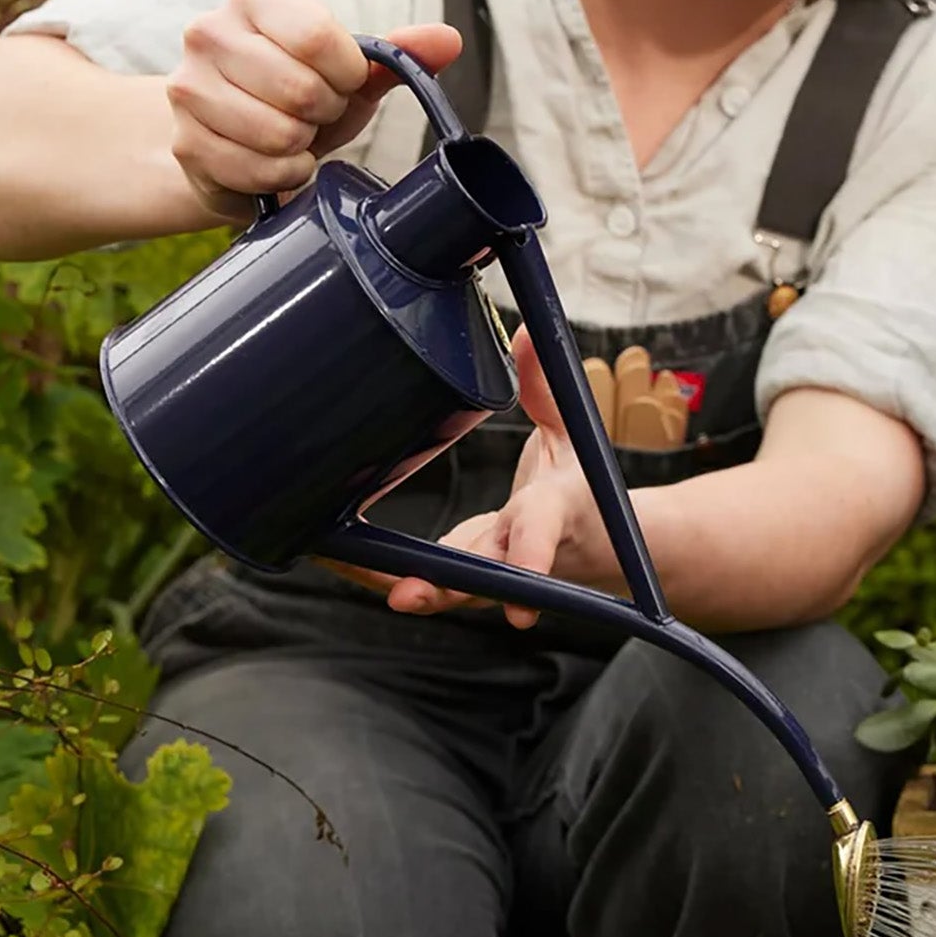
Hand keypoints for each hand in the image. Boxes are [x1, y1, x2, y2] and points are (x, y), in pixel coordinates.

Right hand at [165, 0, 459, 221]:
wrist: (231, 139)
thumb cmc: (295, 97)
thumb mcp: (347, 73)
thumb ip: (396, 54)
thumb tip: (449, 39)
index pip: (316, 36)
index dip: (345, 75)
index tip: (342, 83)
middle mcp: (209, 32)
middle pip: (300, 88)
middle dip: (323, 113)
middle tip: (313, 115)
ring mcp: (189, 88)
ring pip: (279, 133)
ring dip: (303, 147)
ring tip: (293, 136)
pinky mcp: (185, 141)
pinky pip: (259, 170)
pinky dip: (283, 176)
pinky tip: (276, 164)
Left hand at [333, 329, 615, 630]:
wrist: (596, 545)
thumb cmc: (578, 486)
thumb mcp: (573, 432)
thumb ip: (544, 387)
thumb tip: (526, 332)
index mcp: (553, 512)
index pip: (541, 531)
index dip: (531, 557)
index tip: (521, 604)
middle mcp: (520, 552)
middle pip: (483, 574)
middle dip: (445, 585)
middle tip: (405, 593)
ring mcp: (491, 573)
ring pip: (450, 587)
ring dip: (402, 584)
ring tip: (344, 566)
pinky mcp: (467, 577)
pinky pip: (428, 581)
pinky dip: (382, 573)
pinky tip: (340, 560)